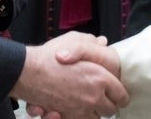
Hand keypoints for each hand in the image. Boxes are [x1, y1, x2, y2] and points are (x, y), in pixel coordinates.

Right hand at [11, 32, 126, 117]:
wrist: (28, 72)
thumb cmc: (49, 56)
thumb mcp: (74, 40)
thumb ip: (91, 42)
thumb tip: (102, 42)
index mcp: (100, 78)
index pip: (121, 95)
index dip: (121, 95)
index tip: (118, 95)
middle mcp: (93, 97)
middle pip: (111, 110)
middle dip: (108, 105)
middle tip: (103, 98)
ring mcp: (80, 110)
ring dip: (94, 112)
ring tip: (87, 102)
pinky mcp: (67, 117)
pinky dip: (78, 116)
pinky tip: (73, 108)